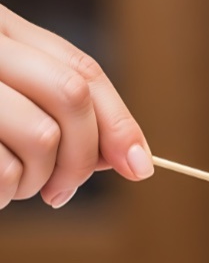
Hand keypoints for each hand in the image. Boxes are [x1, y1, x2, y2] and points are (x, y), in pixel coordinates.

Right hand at [0, 4, 153, 209]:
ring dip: (40, 179)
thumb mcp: (6, 98)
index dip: (120, 121)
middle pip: (71, 98)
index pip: (82, 70)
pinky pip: (2, 170)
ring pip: (42, 137)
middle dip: (84, 157)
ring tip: (15, 187)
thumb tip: (127, 155)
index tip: (141, 166)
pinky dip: (4, 192)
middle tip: (64, 192)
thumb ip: (57, 111)